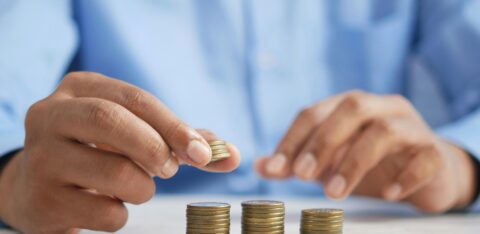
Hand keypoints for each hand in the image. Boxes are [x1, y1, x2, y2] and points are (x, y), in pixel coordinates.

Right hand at [0, 72, 239, 232]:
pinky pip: (103, 212)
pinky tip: (108, 204)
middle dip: (155, 148)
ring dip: (143, 188)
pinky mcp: (42, 198)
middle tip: (169, 170)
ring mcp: (41, 157)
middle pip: (113, 121)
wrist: (41, 186)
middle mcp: (51, 115)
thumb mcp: (133, 133)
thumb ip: (181, 141)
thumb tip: (232, 155)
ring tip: (136, 187)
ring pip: (115, 173)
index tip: (203, 153)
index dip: (174, 126)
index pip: (135, 98)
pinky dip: (121, 214)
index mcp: (80, 88)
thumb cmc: (100, 152)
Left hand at [256, 91, 476, 212]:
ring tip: (335, 193)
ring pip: (385, 131)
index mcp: (350, 106)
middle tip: (302, 175)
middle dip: (322, 142)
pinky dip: (404, 176)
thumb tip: (260, 166)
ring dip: (354, 162)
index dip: (292, 139)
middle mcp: (381, 107)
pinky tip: (387, 194)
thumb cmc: (372, 163)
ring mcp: (411, 126)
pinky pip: (424, 157)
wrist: (428, 172)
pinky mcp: (435, 151)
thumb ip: (297, 162)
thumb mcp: (330, 162)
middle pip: (351, 109)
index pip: (314, 112)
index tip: (275, 168)